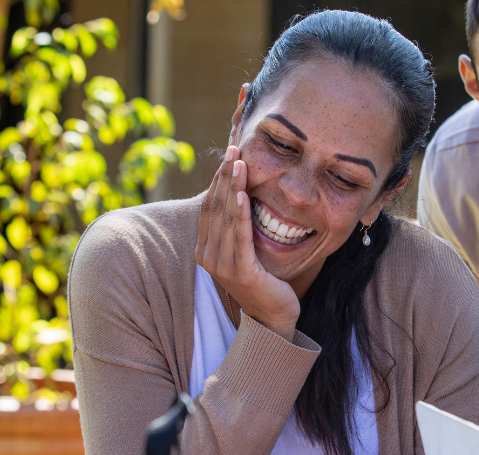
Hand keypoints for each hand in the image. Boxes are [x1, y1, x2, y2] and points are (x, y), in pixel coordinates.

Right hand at [195, 146, 300, 338]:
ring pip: (226, 218)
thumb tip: (241, 193)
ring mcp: (222, 266)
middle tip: (233, 148)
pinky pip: (240, 236)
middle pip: (215, 207)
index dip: (217, 179)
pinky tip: (244, 194)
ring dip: (233, 187)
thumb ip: (238, 227)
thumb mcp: (245, 249)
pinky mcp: (240, 272)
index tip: (229, 154)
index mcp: (206, 250)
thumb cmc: (263, 280)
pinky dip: (241, 213)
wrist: (273, 317)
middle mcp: (208, 257)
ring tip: (239, 163)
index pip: (209, 206)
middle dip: (224, 176)